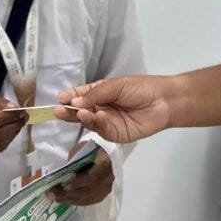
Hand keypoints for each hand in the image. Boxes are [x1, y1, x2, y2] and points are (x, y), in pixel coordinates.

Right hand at [0, 94, 27, 158]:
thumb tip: (15, 108)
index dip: (13, 116)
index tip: (23, 111)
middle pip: (0, 133)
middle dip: (16, 125)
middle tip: (24, 118)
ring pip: (1, 143)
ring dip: (13, 134)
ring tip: (18, 124)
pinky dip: (6, 141)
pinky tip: (9, 132)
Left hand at [49, 147, 113, 206]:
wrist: (102, 156)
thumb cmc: (89, 151)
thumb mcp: (81, 149)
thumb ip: (73, 160)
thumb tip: (57, 173)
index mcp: (104, 163)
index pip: (90, 177)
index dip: (77, 182)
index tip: (63, 185)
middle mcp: (108, 178)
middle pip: (86, 190)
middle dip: (67, 194)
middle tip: (51, 194)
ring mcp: (106, 188)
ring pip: (86, 198)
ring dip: (68, 199)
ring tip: (54, 198)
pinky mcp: (102, 195)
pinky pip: (87, 201)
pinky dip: (75, 201)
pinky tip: (64, 200)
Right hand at [54, 76, 174, 142]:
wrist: (163, 102)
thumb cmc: (140, 88)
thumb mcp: (116, 86)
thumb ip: (95, 94)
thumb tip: (74, 102)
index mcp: (99, 93)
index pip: (80, 95)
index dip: (69, 97)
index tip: (60, 98)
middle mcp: (100, 108)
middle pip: (80, 111)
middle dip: (68, 111)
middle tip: (57, 111)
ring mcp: (106, 122)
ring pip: (88, 122)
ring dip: (81, 118)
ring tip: (76, 113)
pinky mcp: (114, 134)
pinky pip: (101, 129)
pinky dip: (96, 123)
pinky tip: (95, 116)